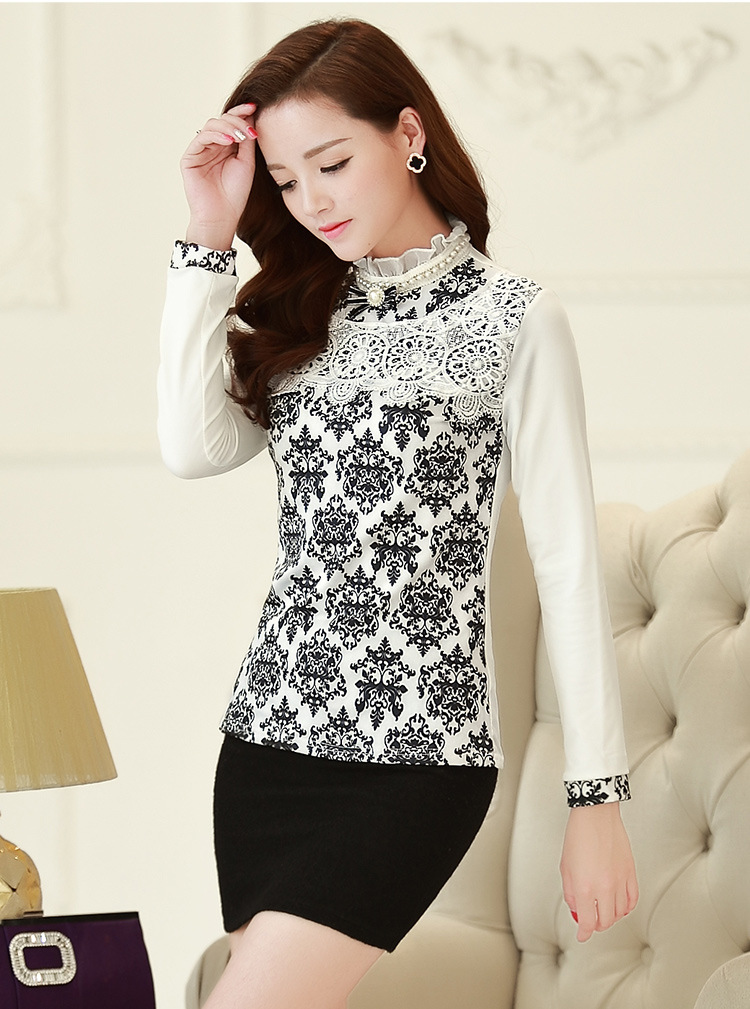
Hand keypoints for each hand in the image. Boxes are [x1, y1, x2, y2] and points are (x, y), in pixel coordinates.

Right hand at [180, 103, 257, 248]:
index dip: (242, 113)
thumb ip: (247, 141)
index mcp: (226, 147)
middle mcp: (212, 146)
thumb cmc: (235, 195)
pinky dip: (216, 135)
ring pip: (212, 125)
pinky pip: (202, 138)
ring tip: (241, 137)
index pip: (232, 123)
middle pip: (222, 120)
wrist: (222, 217)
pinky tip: (229, 141)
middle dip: (237, 120)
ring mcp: (200, 150)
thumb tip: (252, 117)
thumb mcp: (246, 163)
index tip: (255, 107)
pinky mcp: (189, 157)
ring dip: (228, 127)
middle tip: (250, 129)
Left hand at [560, 802, 637, 941]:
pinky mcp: (631, 873)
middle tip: (591, 921)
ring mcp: (620, 881)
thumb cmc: (577, 836)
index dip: (584, 933)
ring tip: (603, 911)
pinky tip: (620, 905)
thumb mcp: (566, 867)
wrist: (595, 815)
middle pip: (605, 921)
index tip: (582, 936)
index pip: (587, 922)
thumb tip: (576, 909)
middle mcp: (604, 888)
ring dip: (611, 917)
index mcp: (585, 888)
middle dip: (597, 925)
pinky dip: (626, 907)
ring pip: (620, 913)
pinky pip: (632, 899)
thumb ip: (571, 892)